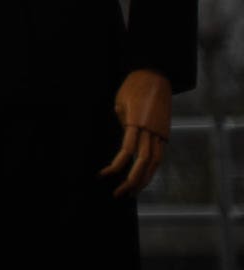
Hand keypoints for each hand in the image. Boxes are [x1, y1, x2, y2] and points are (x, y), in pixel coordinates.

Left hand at [101, 68, 171, 197]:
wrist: (157, 75)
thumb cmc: (133, 86)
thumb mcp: (120, 101)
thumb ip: (123, 122)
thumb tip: (125, 136)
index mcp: (137, 123)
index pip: (127, 151)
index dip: (115, 166)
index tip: (103, 176)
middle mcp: (151, 131)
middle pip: (144, 162)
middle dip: (132, 180)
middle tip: (120, 194)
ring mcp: (161, 132)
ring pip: (155, 162)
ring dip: (145, 179)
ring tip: (133, 192)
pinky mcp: (165, 132)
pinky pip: (159, 154)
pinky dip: (152, 168)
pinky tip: (144, 177)